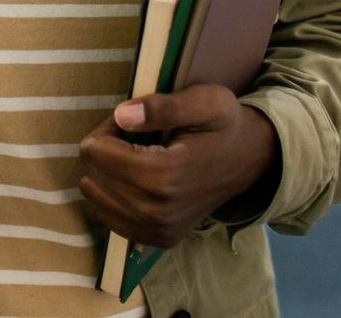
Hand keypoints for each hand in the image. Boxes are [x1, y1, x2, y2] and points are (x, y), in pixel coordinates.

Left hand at [77, 85, 280, 248]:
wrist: (250, 161)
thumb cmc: (224, 126)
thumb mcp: (204, 101)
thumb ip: (162, 106)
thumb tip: (122, 115)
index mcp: (163, 177)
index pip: (93, 151)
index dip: (107, 129)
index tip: (132, 123)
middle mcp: (156, 211)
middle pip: (90, 173)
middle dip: (104, 149)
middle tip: (135, 139)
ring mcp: (156, 231)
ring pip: (93, 195)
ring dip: (106, 172)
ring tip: (137, 158)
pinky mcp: (156, 240)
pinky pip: (106, 216)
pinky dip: (112, 195)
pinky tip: (137, 181)